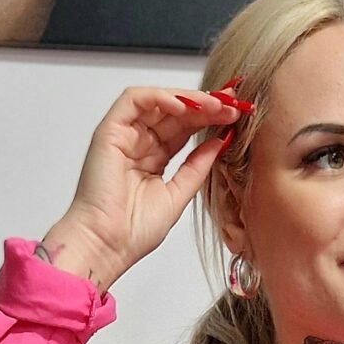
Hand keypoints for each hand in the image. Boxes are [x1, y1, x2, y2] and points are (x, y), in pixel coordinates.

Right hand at [51, 81, 248, 288]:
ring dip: (188, 99)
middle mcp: (138, 143)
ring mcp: (123, 135)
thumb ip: (198, 166)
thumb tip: (221, 141)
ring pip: (157, 101)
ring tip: (214, 105)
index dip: (210, 118)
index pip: (185, 128)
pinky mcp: (109, 131)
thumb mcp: (179, 194)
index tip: (235, 115)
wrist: (108, 246)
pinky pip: (134, 100)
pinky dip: (159, 97)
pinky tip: (183, 106)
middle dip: (205, 104)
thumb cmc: (133, 232)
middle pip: (174, 111)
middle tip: (232, 103)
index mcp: (154, 159)